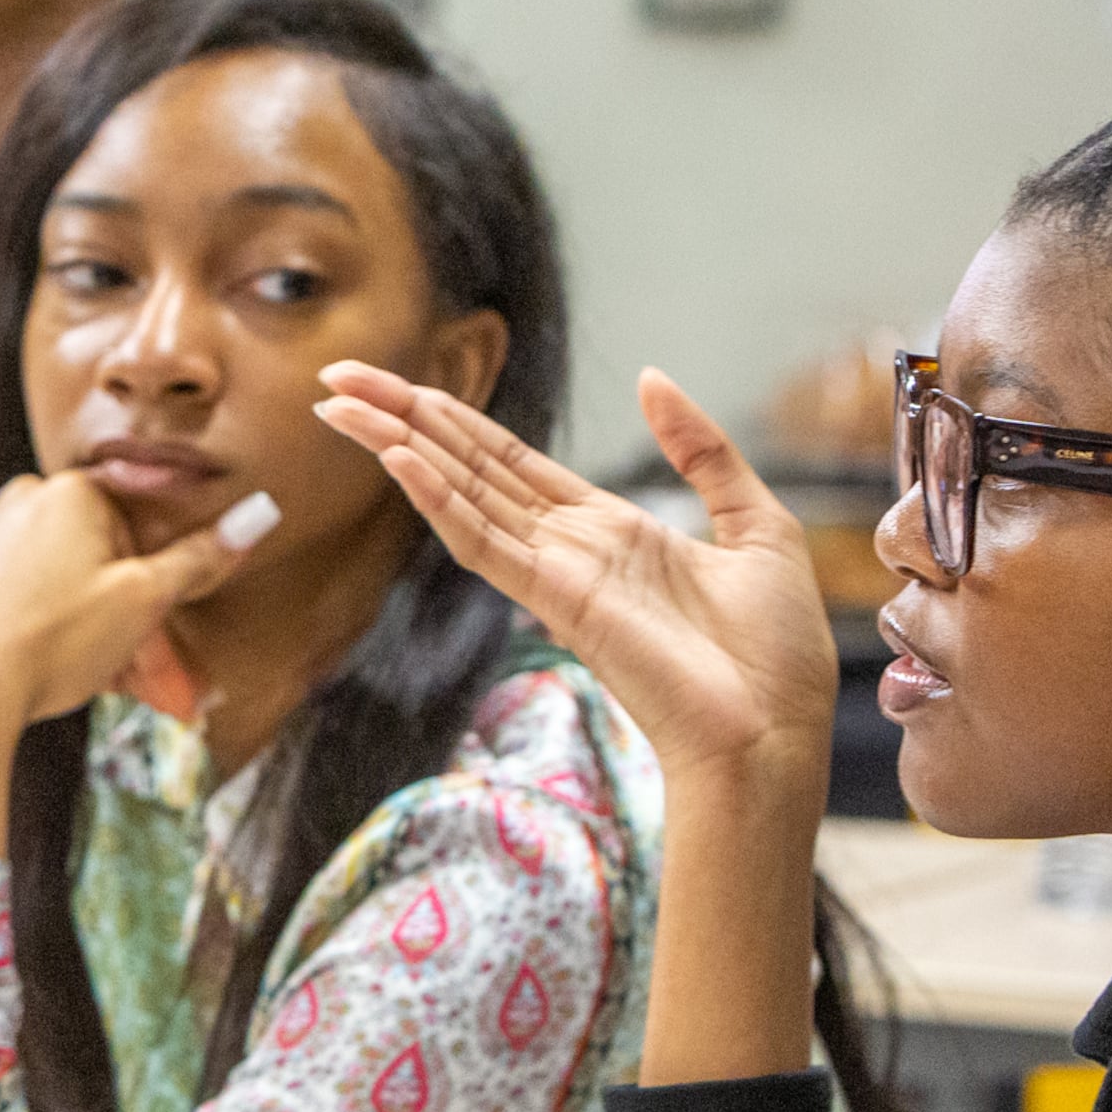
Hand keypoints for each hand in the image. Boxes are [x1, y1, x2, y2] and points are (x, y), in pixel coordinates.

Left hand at [0, 472, 276, 868]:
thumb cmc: (55, 642)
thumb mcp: (143, 601)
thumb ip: (199, 558)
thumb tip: (260, 514)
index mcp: (69, 491)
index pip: (137, 525)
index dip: (155, 584)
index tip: (160, 631)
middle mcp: (20, 502)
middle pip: (98, 559)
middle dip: (127, 619)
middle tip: (144, 676)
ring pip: (61, 583)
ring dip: (92, 631)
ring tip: (103, 683)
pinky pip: (20, 600)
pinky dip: (46, 632)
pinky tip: (54, 675)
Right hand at [318, 364, 835, 784]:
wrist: (774, 734)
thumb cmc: (774, 654)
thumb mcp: (754, 523)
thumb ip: (701, 450)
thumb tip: (651, 377)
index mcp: (608, 530)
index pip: (510, 462)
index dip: (454, 419)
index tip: (401, 385)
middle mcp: (567, 549)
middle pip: (467, 468)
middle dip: (403, 418)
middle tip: (338, 377)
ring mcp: (555, 574)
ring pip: (459, 496)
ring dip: (398, 446)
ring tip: (340, 403)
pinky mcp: (556, 601)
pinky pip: (483, 543)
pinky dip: (439, 499)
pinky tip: (399, 459)